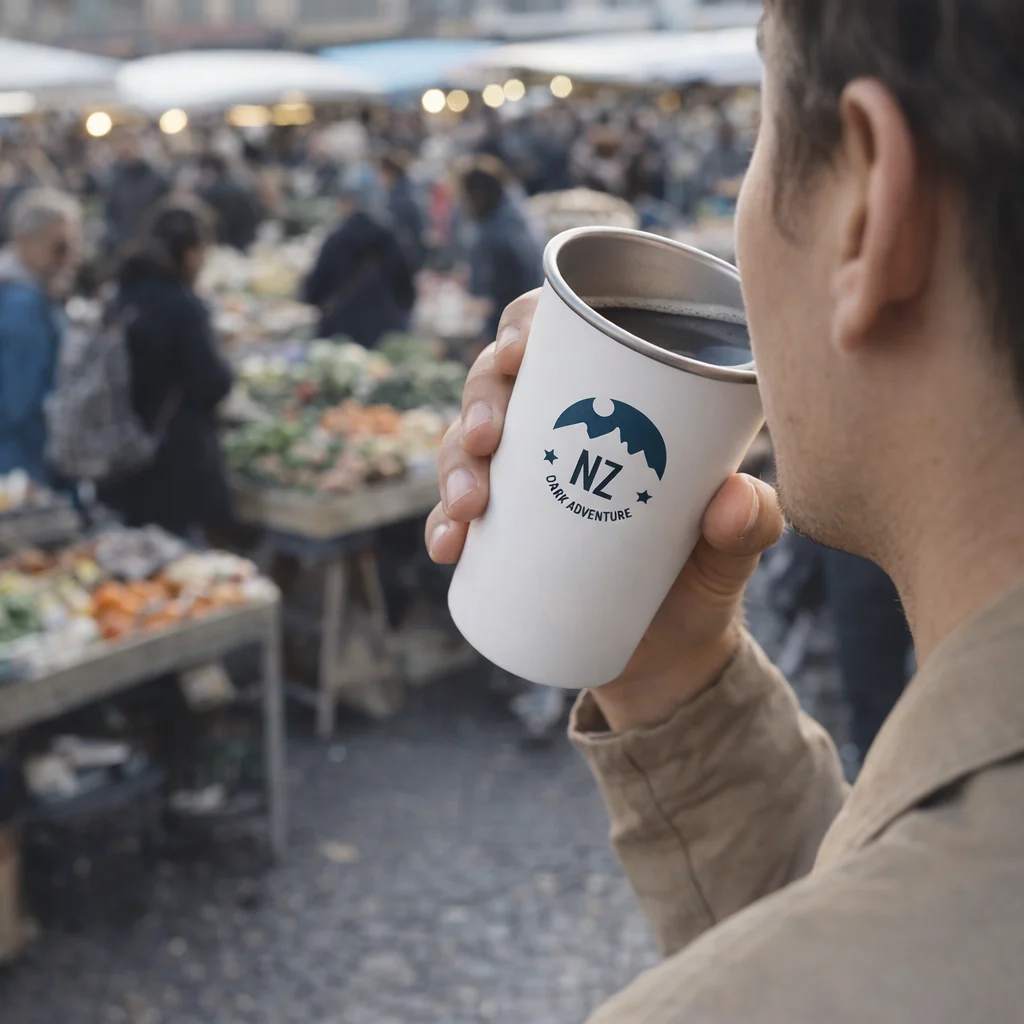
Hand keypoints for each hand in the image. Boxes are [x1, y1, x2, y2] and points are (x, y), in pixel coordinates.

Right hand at [426, 291, 783, 731]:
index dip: (526, 326)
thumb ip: (752, 520)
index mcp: (607, 405)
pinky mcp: (498, 538)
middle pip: (496, 386)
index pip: (558, 340)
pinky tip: (448, 546)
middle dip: (480, 402)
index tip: (522, 350)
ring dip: (454, 465)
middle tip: (489, 438)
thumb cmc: (704, 576)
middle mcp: (553, 434)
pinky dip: (443, 527)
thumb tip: (732, 497)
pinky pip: (455, 519)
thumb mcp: (738, 546)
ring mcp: (520, 485)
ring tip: (472, 504)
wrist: (670, 653)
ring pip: (463, 446)